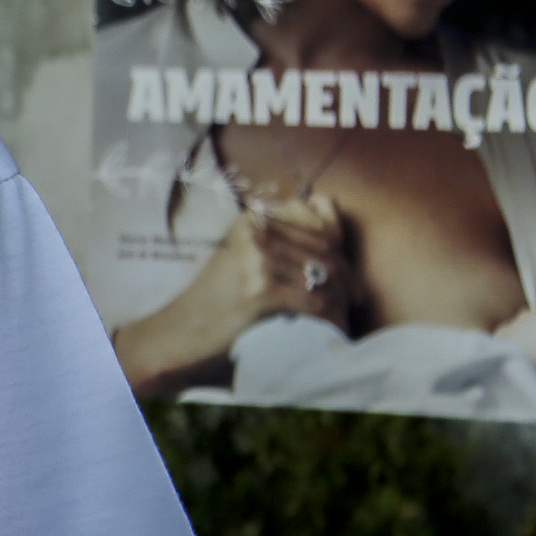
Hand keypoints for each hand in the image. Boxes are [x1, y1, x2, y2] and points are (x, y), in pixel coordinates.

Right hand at [213, 191, 353, 330]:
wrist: (181, 331)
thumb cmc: (218, 296)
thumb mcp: (245, 252)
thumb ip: (282, 232)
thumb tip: (331, 204)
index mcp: (253, 216)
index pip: (316, 218)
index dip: (341, 244)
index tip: (349, 270)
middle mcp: (255, 231)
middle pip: (324, 247)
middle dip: (347, 276)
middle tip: (354, 298)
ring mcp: (257, 259)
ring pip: (324, 275)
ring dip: (341, 299)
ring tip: (344, 314)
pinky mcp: (261, 290)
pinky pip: (315, 301)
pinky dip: (330, 317)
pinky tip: (332, 327)